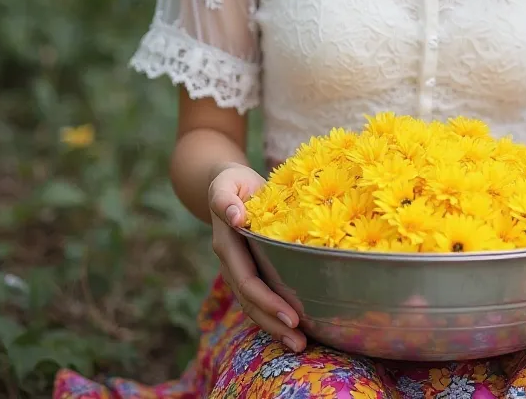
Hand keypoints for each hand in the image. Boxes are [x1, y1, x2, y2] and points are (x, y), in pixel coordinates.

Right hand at [208, 162, 306, 351]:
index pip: (248, 281)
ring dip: (274, 326)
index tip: (292, 317)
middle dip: (274, 324)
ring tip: (300, 345)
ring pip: (253, 305)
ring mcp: (238, 268)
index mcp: (227, 244)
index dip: (268, 302)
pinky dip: (273, 313)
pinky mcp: (249, 268)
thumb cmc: (232, 181)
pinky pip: (259, 296)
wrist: (225, 183)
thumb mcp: (227, 182)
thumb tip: (236, 218)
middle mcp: (230, 262)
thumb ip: (226, 199)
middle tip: (301, 343)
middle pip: (251, 301)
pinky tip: (293, 327)